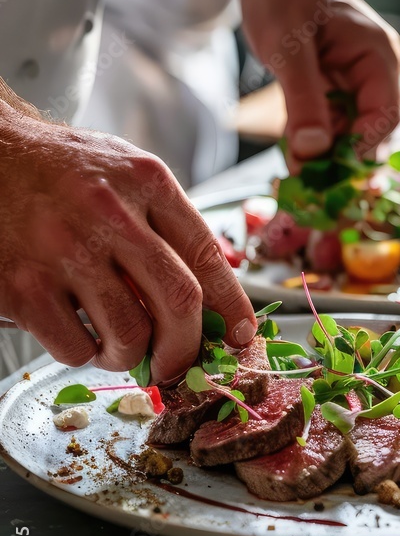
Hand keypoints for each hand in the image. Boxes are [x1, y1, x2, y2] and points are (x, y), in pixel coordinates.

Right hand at [0, 113, 255, 381]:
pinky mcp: (22, 286)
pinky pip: (75, 347)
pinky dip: (84, 354)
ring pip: (129, 333)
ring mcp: (62, 250)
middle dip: (187, 348)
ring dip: (131, 355)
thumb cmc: (62, 172)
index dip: (232, 305)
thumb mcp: (126, 174)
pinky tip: (77, 332)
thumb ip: (168, 224)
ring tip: (118, 344)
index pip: (207, 254)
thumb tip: (215, 292)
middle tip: (178, 363)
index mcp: (145, 181)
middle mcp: (108, 212)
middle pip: (178, 301)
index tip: (240, 334)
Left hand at [237, 0, 399, 165]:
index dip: (360, 147)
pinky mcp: (335, 88)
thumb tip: (313, 150)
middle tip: (305, 180)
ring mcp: (356, 81)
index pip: (386, 115)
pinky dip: (311, 141)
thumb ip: (303, 100)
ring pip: (348, 133)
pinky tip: (291, 153)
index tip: (326, 170)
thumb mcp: (287, 48)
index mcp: (378, 56)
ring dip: (323, 154)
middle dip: (340, 157)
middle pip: (370, 131)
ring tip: (292, 169)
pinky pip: (330, 124)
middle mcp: (375, 72)